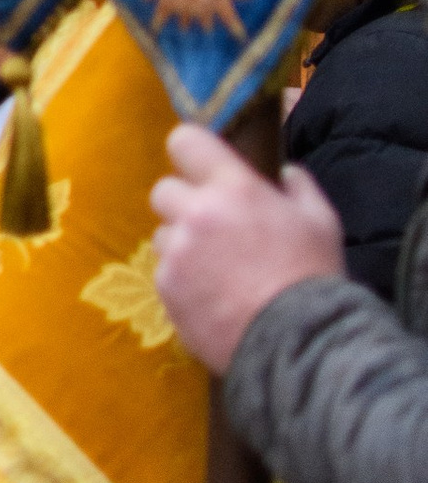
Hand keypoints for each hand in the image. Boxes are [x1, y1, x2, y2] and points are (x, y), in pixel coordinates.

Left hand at [150, 125, 344, 373]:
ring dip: (182, 244)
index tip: (201, 166)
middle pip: (163, 190)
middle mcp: (195, 214)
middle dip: (184, 203)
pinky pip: (164, 272)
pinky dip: (181, 279)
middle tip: (213, 225)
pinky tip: (212, 295)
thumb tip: (284, 172)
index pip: (184, 142)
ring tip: (217, 268)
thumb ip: (298, 187)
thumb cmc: (312, 275)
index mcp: (233, 189)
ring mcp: (175, 253)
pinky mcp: (165, 289)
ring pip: (162, 234)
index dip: (190, 152)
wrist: (297, 340)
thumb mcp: (321, 221)